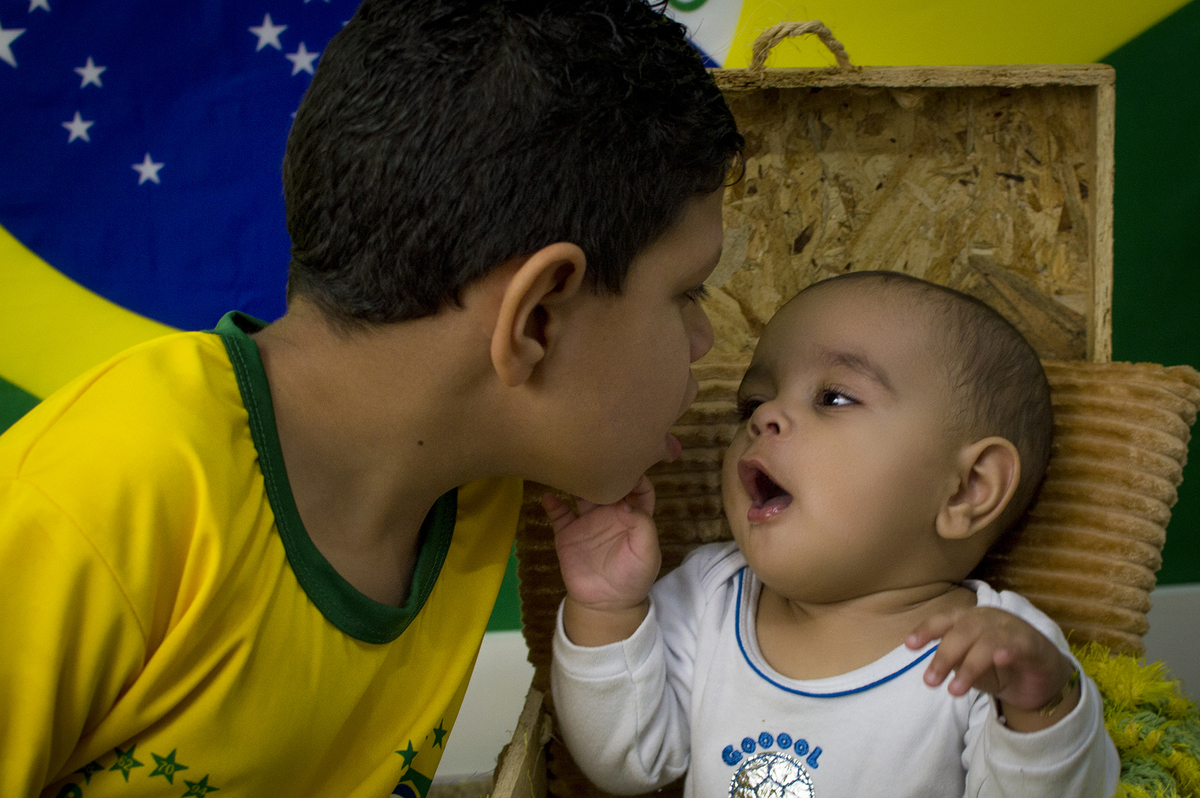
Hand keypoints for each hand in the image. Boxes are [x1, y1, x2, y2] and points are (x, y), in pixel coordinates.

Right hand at [544, 476, 661, 645]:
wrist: (606, 605)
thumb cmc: (633, 577)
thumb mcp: (647, 553)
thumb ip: (642, 525)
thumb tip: (624, 502)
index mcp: (633, 516)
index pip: (638, 488)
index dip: (637, 477)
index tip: (630, 469)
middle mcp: (609, 513)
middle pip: (607, 484)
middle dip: (604, 470)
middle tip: (597, 458)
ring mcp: (587, 522)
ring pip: (580, 493)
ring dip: (576, 482)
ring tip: (570, 468)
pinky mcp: (567, 534)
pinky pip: (557, 514)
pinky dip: (551, 503)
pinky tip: (547, 495)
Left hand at [907, 607, 1079, 731]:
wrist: (1042, 678)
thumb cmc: (1000, 668)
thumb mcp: (971, 667)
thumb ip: (955, 663)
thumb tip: (934, 670)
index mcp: (969, 620)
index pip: (944, 620)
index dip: (926, 630)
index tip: (909, 646)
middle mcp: (988, 619)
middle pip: (962, 631)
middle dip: (944, 656)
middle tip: (930, 681)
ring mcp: (1012, 628)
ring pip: (986, 640)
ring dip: (969, 666)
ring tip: (955, 690)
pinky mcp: (1033, 644)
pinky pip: (1018, 644)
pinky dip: (1007, 650)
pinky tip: (999, 659)